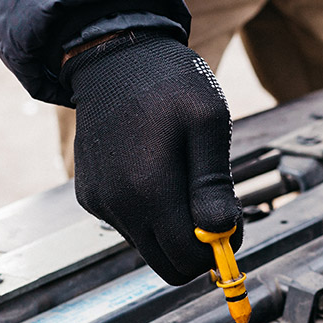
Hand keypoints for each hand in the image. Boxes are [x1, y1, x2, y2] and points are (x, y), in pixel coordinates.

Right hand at [62, 31, 240, 283]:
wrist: (112, 57)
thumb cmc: (168, 84)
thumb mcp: (207, 122)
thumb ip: (214, 184)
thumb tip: (222, 233)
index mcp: (149, 190)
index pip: (188, 259)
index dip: (218, 250)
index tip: (231, 219)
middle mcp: (118, 205)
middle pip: (168, 265)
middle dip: (197, 247)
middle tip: (214, 206)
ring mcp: (101, 203)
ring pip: (150, 248)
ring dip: (173, 229)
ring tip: (183, 177)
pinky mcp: (91, 197)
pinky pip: (130, 227)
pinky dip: (150, 214)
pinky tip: (156, 172)